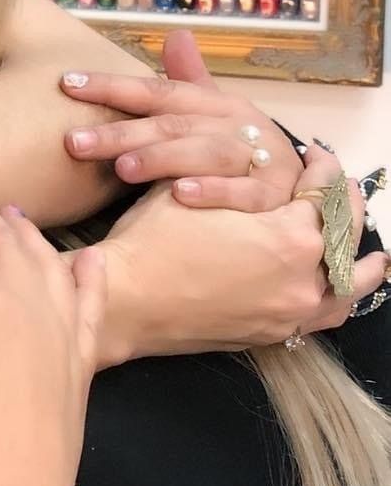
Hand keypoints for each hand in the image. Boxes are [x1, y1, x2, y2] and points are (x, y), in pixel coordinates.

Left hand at [58, 29, 303, 207]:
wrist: (309, 182)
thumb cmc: (243, 144)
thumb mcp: (216, 110)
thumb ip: (188, 80)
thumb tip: (176, 35)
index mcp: (212, 103)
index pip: (155, 91)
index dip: (111, 86)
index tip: (66, 84)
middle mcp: (231, 125)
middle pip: (170, 125)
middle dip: (120, 133)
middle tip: (73, 143)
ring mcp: (254, 159)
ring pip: (204, 154)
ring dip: (162, 159)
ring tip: (122, 168)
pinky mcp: (271, 195)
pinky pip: (243, 194)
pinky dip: (214, 194)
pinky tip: (180, 197)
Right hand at [95, 141, 386, 364]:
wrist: (120, 302)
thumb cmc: (152, 241)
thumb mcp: (192, 184)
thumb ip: (240, 169)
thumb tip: (261, 150)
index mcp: (292, 239)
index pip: (324, 194)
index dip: (323, 168)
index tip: (318, 154)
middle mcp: (304, 282)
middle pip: (344, 239)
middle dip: (344, 208)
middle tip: (341, 188)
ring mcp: (289, 315)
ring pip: (347, 288)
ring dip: (356, 264)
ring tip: (370, 255)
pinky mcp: (270, 336)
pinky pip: (321, 319)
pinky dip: (333, 300)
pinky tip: (329, 293)